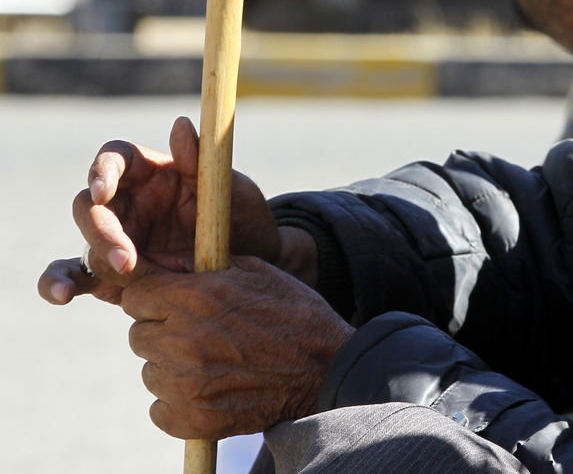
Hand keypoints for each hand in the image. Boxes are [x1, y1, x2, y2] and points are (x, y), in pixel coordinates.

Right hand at [37, 116, 280, 305]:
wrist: (257, 264)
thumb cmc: (245, 218)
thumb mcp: (234, 190)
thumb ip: (204, 163)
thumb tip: (180, 124)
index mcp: (153, 173)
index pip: (115, 159)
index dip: (102, 170)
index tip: (102, 191)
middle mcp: (129, 203)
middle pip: (90, 205)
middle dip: (101, 231)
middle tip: (128, 261)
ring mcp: (119, 238)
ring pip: (83, 241)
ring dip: (83, 259)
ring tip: (80, 286)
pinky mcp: (115, 273)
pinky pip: (80, 276)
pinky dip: (60, 283)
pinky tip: (61, 296)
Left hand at [124, 256, 353, 438]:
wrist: (327, 369)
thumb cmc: (294, 314)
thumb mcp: (256, 273)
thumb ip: (204, 266)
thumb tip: (165, 264)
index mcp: (196, 298)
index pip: (135, 295)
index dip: (153, 297)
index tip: (169, 302)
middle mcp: (182, 340)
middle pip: (139, 335)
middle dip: (164, 331)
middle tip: (201, 334)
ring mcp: (184, 384)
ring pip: (151, 372)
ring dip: (173, 367)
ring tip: (214, 362)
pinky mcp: (190, 419)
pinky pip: (160, 408)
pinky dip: (179, 402)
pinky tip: (212, 389)